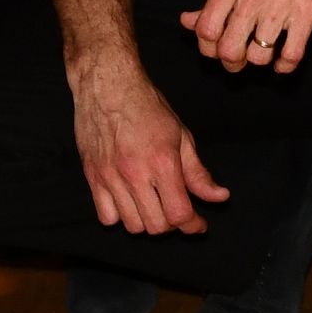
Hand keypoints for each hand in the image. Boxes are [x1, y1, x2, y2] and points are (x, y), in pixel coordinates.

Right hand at [71, 47, 224, 234]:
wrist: (107, 86)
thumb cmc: (147, 106)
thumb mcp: (181, 135)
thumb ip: (198, 172)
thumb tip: (219, 197)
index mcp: (162, 162)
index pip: (179, 214)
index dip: (193, 225)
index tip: (198, 224)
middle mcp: (135, 174)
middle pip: (157, 226)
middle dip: (172, 223)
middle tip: (176, 208)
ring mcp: (110, 178)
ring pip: (132, 225)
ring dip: (147, 221)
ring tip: (154, 204)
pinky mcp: (92, 178)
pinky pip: (107, 217)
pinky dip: (120, 216)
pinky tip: (129, 201)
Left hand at [185, 0, 311, 72]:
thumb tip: (187, 21)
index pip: (206, 29)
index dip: (208, 48)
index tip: (217, 48)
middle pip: (229, 49)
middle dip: (232, 63)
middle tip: (240, 59)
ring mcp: (282, 2)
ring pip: (260, 56)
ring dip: (261, 60)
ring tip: (265, 52)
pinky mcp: (308, 10)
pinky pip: (292, 54)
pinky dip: (285, 65)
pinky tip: (284, 58)